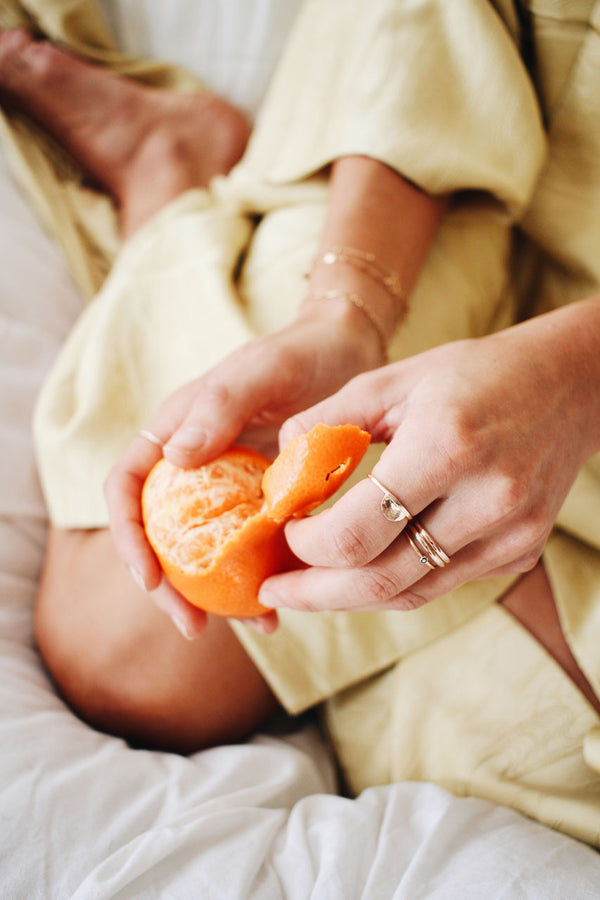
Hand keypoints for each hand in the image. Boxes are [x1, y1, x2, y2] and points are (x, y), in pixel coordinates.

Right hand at [104, 300, 382, 635]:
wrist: (347, 352)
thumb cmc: (298, 352)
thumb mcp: (259, 370)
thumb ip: (218, 405)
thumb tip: (173, 457)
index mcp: (175, 433)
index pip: (128, 488)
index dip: (128, 536)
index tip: (150, 579)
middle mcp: (195, 466)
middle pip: (162, 534)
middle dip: (171, 586)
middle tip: (193, 626)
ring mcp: (230, 488)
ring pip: (208, 551)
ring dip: (220, 595)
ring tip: (255, 625)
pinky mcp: (266, 502)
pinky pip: (254, 547)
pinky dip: (264, 578)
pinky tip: (282, 603)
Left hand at [258, 303, 599, 612]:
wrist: (568, 386)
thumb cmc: (473, 374)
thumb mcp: (394, 379)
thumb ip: (329, 420)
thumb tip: (278, 469)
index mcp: (446, 447)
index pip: (355, 533)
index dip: (305, 545)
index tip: (282, 530)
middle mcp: (486, 500)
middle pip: (379, 581)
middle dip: (313, 593)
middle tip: (274, 590)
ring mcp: (509, 534)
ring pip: (409, 593)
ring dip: (349, 597)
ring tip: (306, 590)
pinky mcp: (519, 552)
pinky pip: (440, 583)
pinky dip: (393, 583)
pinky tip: (362, 571)